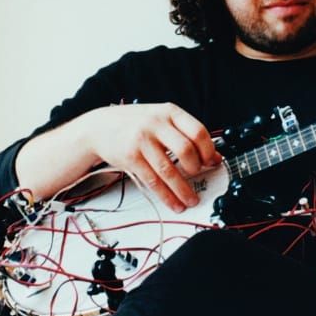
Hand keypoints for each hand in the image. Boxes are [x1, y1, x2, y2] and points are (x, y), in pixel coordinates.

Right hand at [81, 103, 220, 212]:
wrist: (99, 126)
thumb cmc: (136, 123)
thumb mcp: (163, 120)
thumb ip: (187, 134)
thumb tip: (215, 156)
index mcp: (170, 112)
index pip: (198, 131)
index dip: (208, 150)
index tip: (212, 162)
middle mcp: (156, 124)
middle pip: (185, 151)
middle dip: (196, 169)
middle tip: (199, 178)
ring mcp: (142, 141)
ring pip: (169, 171)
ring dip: (183, 190)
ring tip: (191, 200)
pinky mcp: (131, 158)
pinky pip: (153, 181)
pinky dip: (166, 196)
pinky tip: (174, 203)